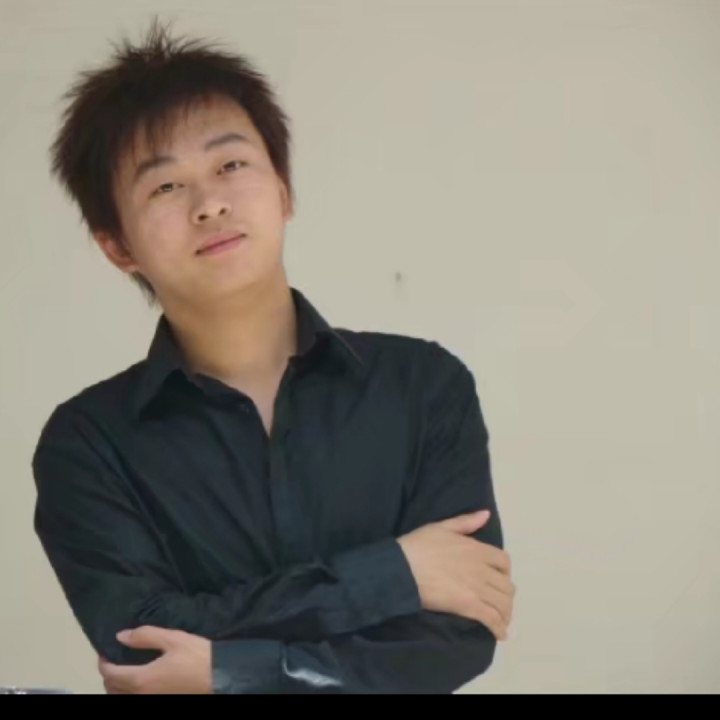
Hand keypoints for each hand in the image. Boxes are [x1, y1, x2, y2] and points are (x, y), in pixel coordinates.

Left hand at [98, 627, 211, 694]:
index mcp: (141, 679)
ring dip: (117, 689)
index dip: (103, 663)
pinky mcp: (163, 702)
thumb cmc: (197, 656)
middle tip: (113, 661)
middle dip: (108, 676)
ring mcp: (153, 702)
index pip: (111, 674)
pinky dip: (129, 694)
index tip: (104, 652)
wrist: (221, 677)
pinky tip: (138, 685)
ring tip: (123, 675)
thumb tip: (120, 636)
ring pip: (124, 699)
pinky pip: (136, 701)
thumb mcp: (173, 639)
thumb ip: (145, 636)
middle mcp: (142, 696)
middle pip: (113, 690)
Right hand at [398, 510, 514, 639]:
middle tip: (500, 604)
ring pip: (503, 603)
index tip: (498, 579)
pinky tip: (499, 633)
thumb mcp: (441, 527)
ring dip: (505, 613)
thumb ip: (465, 522)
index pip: (503, 562)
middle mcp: (482, 568)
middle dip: (506, 596)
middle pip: (506, 586)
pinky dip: (499, 627)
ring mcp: (477, 588)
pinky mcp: (468, 606)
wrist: (402, 568)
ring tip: (501, 621)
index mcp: (476, 549)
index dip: (504, 572)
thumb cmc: (418, 546)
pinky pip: (492, 618)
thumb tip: (486, 514)